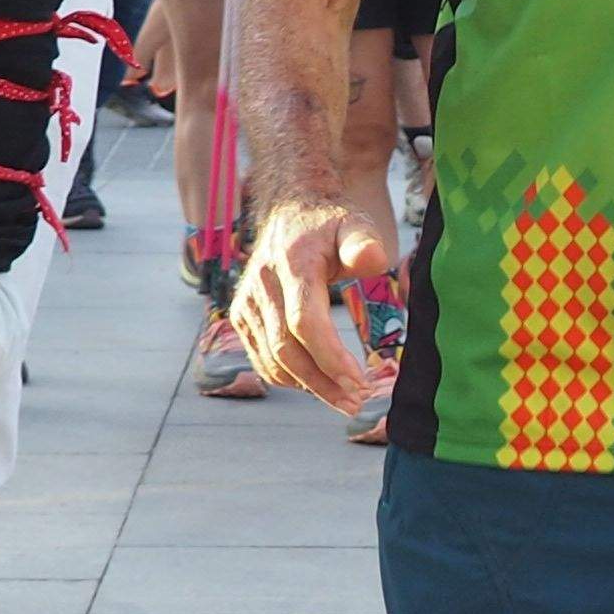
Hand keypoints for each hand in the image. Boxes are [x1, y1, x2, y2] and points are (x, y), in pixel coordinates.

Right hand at [233, 197, 385, 411]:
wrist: (291, 211)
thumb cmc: (330, 223)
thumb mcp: (354, 224)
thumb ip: (363, 242)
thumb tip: (373, 259)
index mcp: (291, 263)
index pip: (304, 322)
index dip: (330, 357)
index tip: (360, 381)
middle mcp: (262, 284)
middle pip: (287, 349)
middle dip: (323, 382)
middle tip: (357, 402)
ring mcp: (247, 301)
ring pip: (272, 359)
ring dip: (309, 387)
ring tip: (345, 400)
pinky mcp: (241, 315)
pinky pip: (261, 357)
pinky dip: (287, 378)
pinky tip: (316, 385)